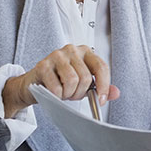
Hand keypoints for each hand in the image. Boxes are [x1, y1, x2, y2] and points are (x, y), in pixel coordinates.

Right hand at [1, 44, 120, 117]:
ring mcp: (57, 55)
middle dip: (80, 93)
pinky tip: (53, 92)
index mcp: (85, 52)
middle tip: (72, 95)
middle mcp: (72, 50)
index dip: (103, 86)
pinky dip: (57, 96)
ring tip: (63, 93)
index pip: (101, 67)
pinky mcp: (43, 65)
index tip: (100, 100)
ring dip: (68, 94)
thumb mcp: (83, 84)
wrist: (34, 84)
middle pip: (86, 77)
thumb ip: (100, 87)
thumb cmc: (61, 82)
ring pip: (72, 81)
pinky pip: (57, 88)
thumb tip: (116, 93)